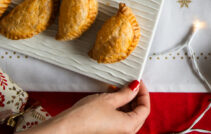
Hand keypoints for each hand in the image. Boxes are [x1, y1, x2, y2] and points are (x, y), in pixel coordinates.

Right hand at [27, 80, 149, 133]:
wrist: (65, 129)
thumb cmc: (84, 117)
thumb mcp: (109, 100)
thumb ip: (126, 93)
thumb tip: (135, 87)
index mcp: (129, 127)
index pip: (145, 108)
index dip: (144, 92)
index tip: (138, 82)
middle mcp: (125, 133)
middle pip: (139, 114)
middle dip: (136, 98)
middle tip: (130, 84)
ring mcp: (115, 133)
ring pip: (129, 117)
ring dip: (127, 103)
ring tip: (119, 89)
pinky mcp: (107, 132)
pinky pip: (119, 121)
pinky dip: (119, 109)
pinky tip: (112, 98)